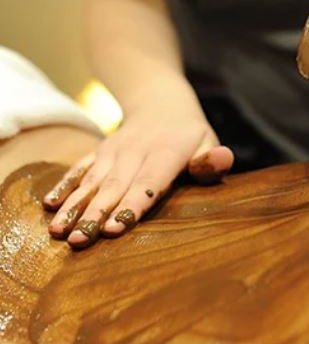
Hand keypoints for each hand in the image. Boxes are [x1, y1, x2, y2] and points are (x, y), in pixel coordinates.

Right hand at [43, 86, 233, 248]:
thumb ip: (212, 159)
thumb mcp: (208, 141)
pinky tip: (50, 205)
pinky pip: (79, 168)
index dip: (131, 205)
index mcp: (166, 151)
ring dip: (75, 206)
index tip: (114, 229)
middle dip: (95, 214)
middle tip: (80, 242)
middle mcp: (135, 150)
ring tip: (59, 232)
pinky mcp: (99, 152)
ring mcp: (113, 150)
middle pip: (115, 186)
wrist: (160, 102)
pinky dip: (65, 185)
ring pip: (92, 180)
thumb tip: (222, 160)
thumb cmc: (190, 135)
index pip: (148, 181)